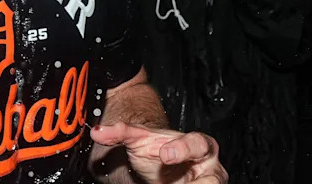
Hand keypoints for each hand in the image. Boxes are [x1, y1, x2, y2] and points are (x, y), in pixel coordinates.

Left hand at [91, 123, 227, 183]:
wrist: (161, 166)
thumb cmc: (155, 149)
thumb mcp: (138, 138)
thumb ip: (120, 132)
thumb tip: (97, 132)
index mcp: (198, 144)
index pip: (197, 143)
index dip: (183, 148)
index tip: (164, 154)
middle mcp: (209, 166)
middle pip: (215, 177)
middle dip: (202, 183)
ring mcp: (207, 183)